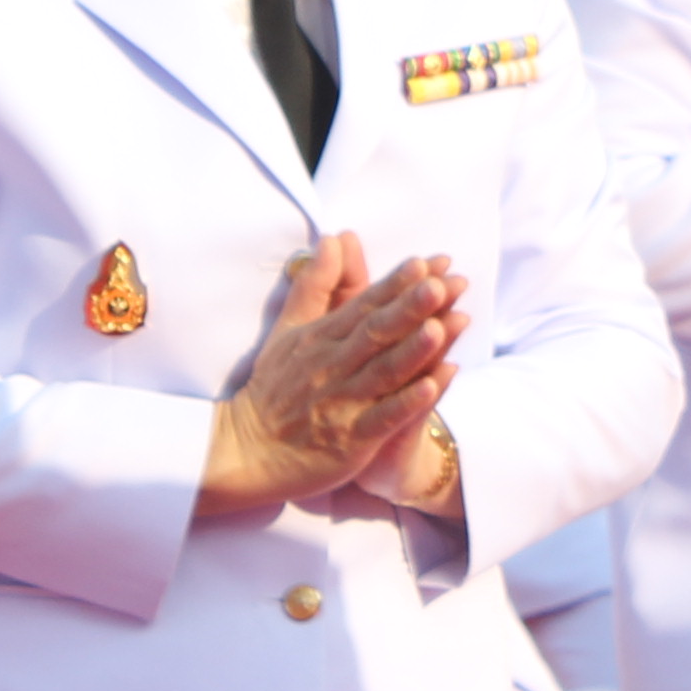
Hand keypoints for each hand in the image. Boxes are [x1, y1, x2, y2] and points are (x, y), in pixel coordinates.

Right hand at [198, 230, 468, 516]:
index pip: (363, 305)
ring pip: (383, 372)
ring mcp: (342, 403)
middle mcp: (333, 366)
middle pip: (377, 333)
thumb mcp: (289, 330)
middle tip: (442, 284)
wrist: (247, 451)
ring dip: (413, 350)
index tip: (425, 263)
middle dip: (410, 308)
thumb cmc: (273, 389)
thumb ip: (315, 285)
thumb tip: (332, 239)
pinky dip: (407, 403)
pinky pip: (382, 419)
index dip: (395, 284)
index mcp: (321, 338)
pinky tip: (433, 387)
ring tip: (443, 327)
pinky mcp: (350, 440)